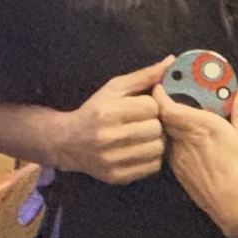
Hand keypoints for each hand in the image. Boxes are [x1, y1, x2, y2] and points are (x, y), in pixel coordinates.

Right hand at [60, 59, 170, 183]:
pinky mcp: (116, 176)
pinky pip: (152, 166)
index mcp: (107, 112)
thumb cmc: (95, 111)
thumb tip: (171, 61)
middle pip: (156, 128)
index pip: (151, 107)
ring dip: (155, 141)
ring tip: (143, 136)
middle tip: (144, 122)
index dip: (151, 105)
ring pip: (157, 148)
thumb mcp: (115, 89)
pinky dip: (151, 158)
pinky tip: (139, 150)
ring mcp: (111, 160)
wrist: (67, 142)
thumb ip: (144, 76)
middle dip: (154, 123)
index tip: (142, 107)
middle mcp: (107, 138)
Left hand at [154, 79, 237, 237]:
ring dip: (170, 121)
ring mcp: (179, 159)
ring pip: (167, 133)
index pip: (168, 107)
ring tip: (183, 112)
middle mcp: (186, 142)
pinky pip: (171, 148)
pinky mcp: (178, 172)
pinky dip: (175, 138)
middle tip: (176, 91)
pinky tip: (188, 137)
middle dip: (166, 102)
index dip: (161, 93)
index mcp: (203, 129)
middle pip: (164, 117)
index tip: (164, 81)